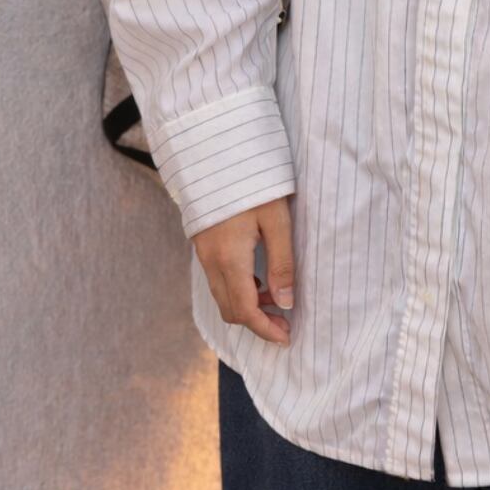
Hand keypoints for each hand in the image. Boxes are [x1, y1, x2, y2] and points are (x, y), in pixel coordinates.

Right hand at [191, 195, 295, 346]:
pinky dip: (237, 290)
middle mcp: (211, 261)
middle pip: (230, 310)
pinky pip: (217, 280)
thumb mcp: (277, 220)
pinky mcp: (203, 244)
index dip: (266, 330)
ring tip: (276, 300)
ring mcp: (203, 253)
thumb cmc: (252, 183)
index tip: (287, 337)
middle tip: (285, 322)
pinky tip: (258, 279)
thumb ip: (282, 263)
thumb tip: (286, 302)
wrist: (216, 153)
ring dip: (247, 307)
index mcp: (229, 258)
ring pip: (222, 297)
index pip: (245, 311)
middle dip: (257, 323)